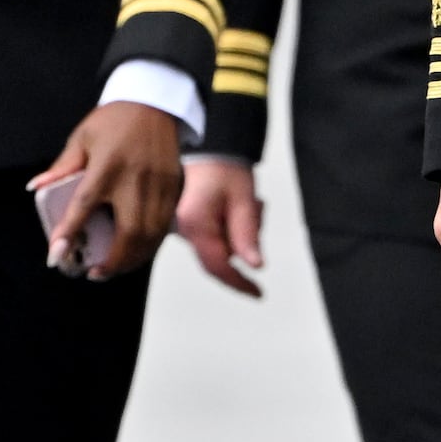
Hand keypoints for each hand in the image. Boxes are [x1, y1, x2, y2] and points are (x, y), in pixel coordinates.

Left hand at [34, 100, 183, 281]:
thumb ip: (61, 168)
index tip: (57, 256)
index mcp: (107, 165)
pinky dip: (150, 244)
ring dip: (132, 258)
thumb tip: (37, 188)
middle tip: (95, 272)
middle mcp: (136, 178)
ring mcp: (159, 184)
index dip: (69, 233)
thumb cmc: (115, 119)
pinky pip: (164, 225)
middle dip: (112, 261)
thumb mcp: (82, 138)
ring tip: (114, 266)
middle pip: (128, 232)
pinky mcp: (174, 186)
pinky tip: (137, 251)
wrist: (155, 101)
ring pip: (151, 235)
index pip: (85, 206)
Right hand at [177, 156, 265, 296]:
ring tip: (247, 202)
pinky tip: (237, 205)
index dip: (239, 283)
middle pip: (222, 255)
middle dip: (244, 239)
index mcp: (195, 225)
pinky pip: (215, 236)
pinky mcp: (188, 225)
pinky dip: (231, 225)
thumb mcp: (243, 200)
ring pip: (221, 245)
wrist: (210, 148)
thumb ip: (247, 234)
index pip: (218, 266)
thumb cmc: (224, 168)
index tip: (257, 293)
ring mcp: (183, 228)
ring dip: (240, 230)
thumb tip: (254, 265)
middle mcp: (183, 231)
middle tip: (255, 209)